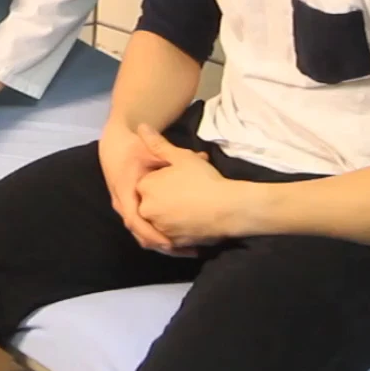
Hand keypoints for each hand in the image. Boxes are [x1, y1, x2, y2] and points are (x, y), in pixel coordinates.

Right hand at [99, 120, 178, 251]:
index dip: (152, 233)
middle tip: (187, 251)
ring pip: (142, 235)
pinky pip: (144, 230)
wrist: (114, 146)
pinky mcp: (132, 211)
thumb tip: (202, 157)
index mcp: (125, 191)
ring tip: (188, 250)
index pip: (135, 220)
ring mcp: (126, 210)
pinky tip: (180, 241)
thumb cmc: (133, 148)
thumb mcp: (150, 150)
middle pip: (140, 233)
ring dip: (163, 244)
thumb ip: (176, 158)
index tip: (170, 242)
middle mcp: (123, 205)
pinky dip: (160, 237)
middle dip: (162, 245)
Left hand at [132, 123, 239, 249]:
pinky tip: (191, 223)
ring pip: (158, 221)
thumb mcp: (182, 157)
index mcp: (145, 188)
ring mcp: (159, 228)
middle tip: (185, 194)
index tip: (176, 180)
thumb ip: (158, 144)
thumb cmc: (204, 179)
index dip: (161, 181)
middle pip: (149, 203)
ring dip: (167, 217)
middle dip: (162, 200)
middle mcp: (146, 210)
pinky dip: (176, 232)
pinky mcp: (172, 243)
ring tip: (188, 208)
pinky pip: (169, 238)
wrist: (229, 208)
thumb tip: (140, 127)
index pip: (144, 184)